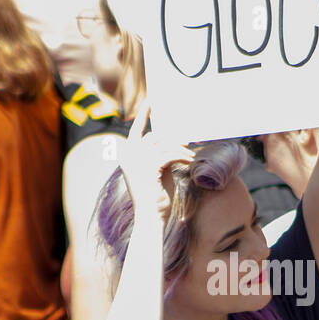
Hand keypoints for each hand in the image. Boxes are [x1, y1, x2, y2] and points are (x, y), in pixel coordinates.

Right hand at [118, 100, 194, 224]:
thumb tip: (175, 142)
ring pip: (165, 145)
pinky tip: (189, 163)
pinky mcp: (149, 166)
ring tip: (190, 159)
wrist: (150, 218)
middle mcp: (130, 155)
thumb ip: (160, 155)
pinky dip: (182, 157)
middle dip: (174, 141)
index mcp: (127, 156)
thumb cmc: (155, 198)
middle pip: (156, 137)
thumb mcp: (156, 172)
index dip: (144, 114)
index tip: (151, 101)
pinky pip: (170, 154)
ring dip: (181, 151)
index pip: (136, 130)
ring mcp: (138, 160)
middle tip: (188, 146)